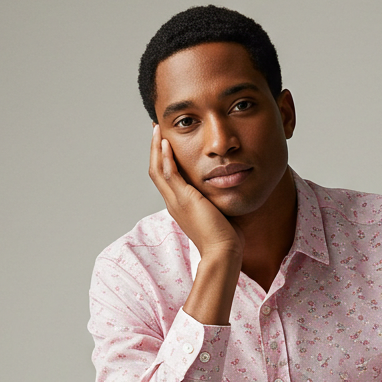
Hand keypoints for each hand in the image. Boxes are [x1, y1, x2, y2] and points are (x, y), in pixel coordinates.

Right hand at [149, 127, 244, 261]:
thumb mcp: (218, 211)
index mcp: (180, 205)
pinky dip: (165, 158)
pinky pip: (169, 174)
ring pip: (157, 169)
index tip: (165, 141)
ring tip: (157, 129)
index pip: (165, 177)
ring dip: (156, 148)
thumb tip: (227, 184)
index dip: (162, 158)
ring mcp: (176, 201)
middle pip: (156, 170)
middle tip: (155, 129)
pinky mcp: (184, 200)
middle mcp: (173, 202)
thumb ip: (216, 197)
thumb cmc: (226, 237)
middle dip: (155, 149)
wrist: (223, 252)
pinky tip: (166, 143)